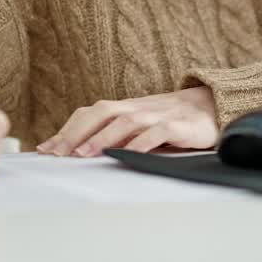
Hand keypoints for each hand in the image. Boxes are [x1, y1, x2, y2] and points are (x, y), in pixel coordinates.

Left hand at [37, 86, 217, 156]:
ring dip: (102, 137)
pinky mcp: (180, 125)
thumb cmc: (175, 120)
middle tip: (57, 153)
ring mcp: (159, 114)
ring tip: (83, 154)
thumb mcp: (143, 126)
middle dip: (76, 131)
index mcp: (128, 108)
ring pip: (126, 120)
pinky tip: (127, 154)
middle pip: (102, 110)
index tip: (46, 148)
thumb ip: (119, 135)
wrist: (215, 107)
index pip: (92, 112)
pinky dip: (141, 143)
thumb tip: (82, 152)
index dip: (68, 128)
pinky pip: (158, 132)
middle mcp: (140, 107)